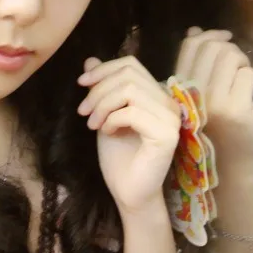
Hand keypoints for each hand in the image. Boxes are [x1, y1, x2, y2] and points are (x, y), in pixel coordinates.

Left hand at [77, 56, 179, 215]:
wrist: (128, 192)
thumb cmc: (118, 156)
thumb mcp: (104, 114)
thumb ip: (102, 88)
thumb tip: (90, 60)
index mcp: (156, 95)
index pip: (131, 64)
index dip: (104, 69)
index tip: (81, 83)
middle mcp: (168, 103)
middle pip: (128, 74)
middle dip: (99, 89)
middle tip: (83, 112)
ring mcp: (171, 119)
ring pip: (130, 90)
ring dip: (103, 105)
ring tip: (93, 124)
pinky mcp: (167, 135)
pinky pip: (133, 112)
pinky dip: (112, 119)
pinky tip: (107, 132)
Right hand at [175, 27, 252, 170]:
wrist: (232, 166)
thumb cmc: (215, 128)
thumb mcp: (197, 94)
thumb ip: (193, 64)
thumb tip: (194, 30)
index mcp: (178, 88)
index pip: (190, 45)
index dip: (208, 34)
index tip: (224, 38)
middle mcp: (191, 94)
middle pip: (212, 47)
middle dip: (230, 47)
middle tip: (237, 61)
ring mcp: (212, 102)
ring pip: (230, 56)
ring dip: (242, 60)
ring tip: (242, 75)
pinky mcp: (235, 109)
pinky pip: (247, 74)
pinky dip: (251, 78)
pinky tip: (249, 93)